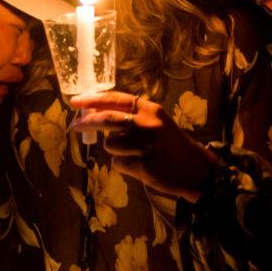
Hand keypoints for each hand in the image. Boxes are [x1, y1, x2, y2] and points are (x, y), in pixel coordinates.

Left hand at [71, 91, 214, 201]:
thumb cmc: (172, 145)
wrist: (196, 170)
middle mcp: (147, 123)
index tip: (75, 101)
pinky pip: (118, 163)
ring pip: (110, 145)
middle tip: (75, 125)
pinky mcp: (142, 164)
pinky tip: (139, 166)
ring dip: (115, 150)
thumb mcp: (157, 122)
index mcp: (150, 109)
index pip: (115, 99)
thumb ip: (133, 116)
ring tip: (134, 154)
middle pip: (106, 119)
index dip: (92, 99)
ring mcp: (144, 144)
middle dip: (87, 122)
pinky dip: (123, 165)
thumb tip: (96, 113)